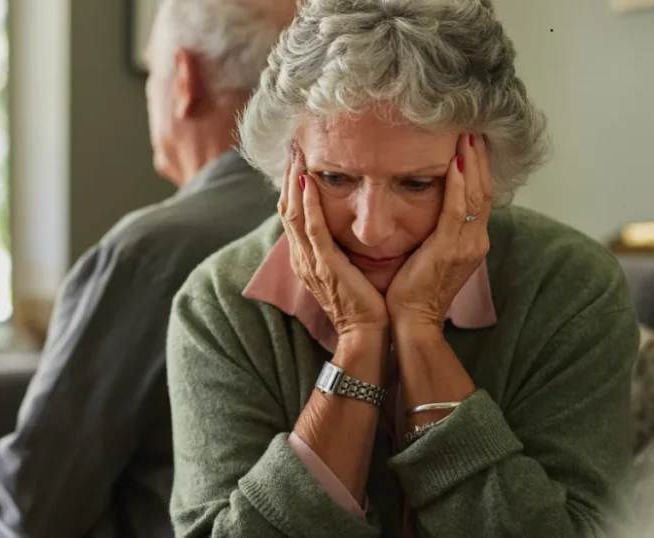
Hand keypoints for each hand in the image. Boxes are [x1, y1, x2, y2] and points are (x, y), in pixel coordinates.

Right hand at [279, 144, 388, 337]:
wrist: (368, 332)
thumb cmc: (365, 302)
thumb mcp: (348, 268)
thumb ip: (342, 246)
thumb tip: (349, 222)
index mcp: (306, 257)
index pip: (292, 213)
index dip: (291, 184)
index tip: (297, 157)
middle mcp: (302, 257)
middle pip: (286, 208)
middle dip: (288, 176)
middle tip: (292, 146)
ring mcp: (310, 261)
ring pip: (293, 214)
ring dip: (293, 182)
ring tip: (295, 155)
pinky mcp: (324, 266)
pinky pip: (312, 230)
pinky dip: (307, 205)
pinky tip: (307, 183)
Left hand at [386, 134, 492, 329]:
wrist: (413, 320)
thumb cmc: (413, 289)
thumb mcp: (431, 254)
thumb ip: (437, 230)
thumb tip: (429, 206)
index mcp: (472, 242)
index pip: (480, 197)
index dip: (479, 168)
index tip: (472, 142)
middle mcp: (476, 241)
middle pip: (484, 190)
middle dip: (479, 158)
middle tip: (473, 129)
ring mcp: (467, 246)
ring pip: (476, 195)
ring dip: (472, 163)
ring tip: (467, 136)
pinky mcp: (450, 249)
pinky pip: (458, 209)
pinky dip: (458, 184)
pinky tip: (455, 162)